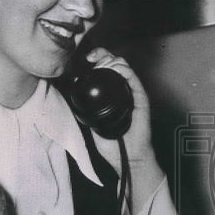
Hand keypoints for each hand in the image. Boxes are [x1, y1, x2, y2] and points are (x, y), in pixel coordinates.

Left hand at [79, 48, 163, 207]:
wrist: (127, 159)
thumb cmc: (113, 145)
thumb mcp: (91, 124)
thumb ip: (85, 109)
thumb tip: (72, 91)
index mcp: (111, 96)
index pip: (105, 71)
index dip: (97, 60)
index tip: (85, 60)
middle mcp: (123, 92)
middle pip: (114, 64)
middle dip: (102, 55)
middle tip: (91, 57)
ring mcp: (133, 95)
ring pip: (124, 68)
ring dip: (112, 60)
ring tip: (101, 63)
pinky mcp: (141, 100)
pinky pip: (135, 80)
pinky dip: (126, 71)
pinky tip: (117, 69)